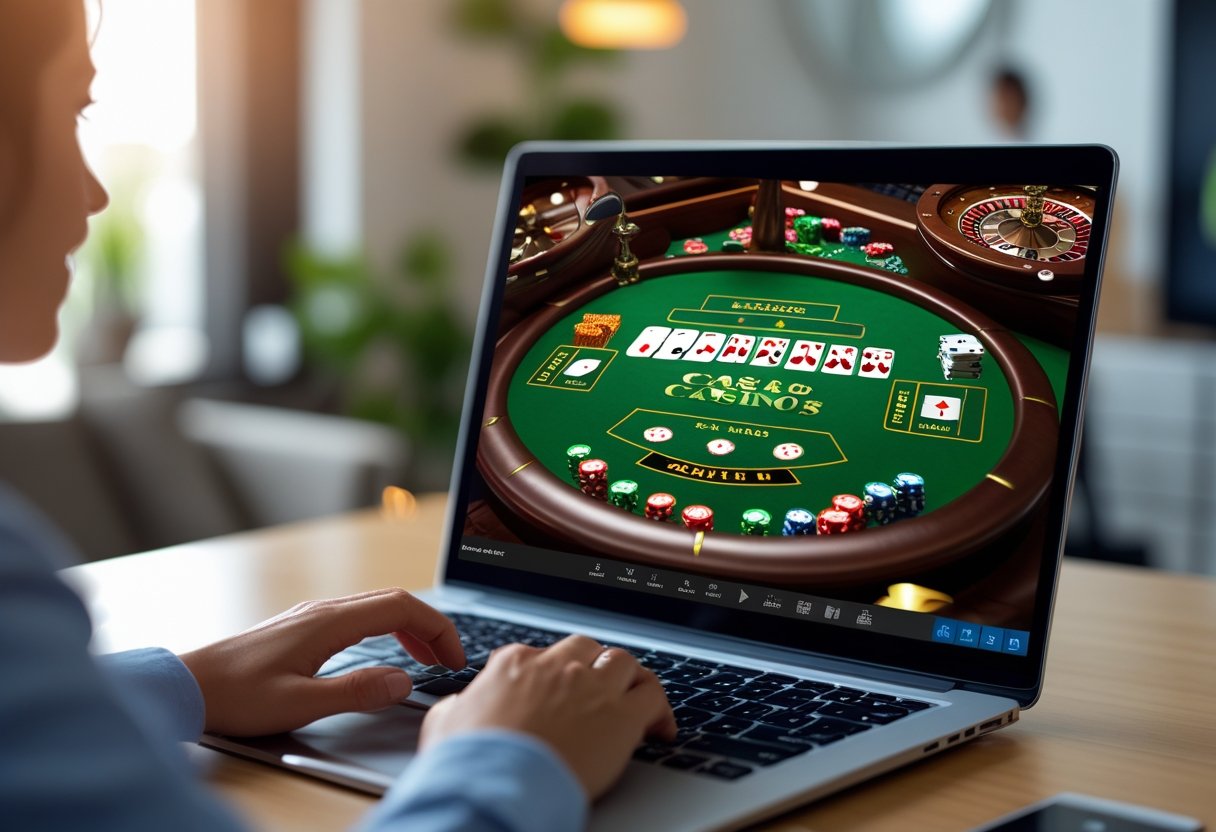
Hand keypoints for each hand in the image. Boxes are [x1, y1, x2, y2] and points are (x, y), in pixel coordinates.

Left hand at [179, 588, 464, 735]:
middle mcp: (323, 610)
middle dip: (430, 626)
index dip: (437, 629)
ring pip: (377, 606)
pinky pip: (359, 616)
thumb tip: (403, 682)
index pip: (402, 607)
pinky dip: (386, 629)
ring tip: (426, 657)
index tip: (454, 658)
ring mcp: (312, 615)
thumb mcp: (300, 703)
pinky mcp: (302, 627)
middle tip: (449, 659)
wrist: (186, 685)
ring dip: (409, 627)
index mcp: (329, 622)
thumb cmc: (235, 696)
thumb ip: (356, 692)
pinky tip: (385, 652)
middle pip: (394, 601)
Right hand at [420, 634, 675, 800]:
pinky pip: (653, 695)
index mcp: (514, 664)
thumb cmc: (469, 759)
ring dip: (626, 678)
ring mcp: (591, 686)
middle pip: (585, 649)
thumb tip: (456, 707)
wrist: (497, 783)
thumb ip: (457, 707)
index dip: (551, 676)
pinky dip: (660, 707)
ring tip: (631, 701)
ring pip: (621, 661)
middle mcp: (556, 666)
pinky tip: (659, 727)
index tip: (555, 696)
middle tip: (595, 691)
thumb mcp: (445, 724)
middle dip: (591, 666)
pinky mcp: (621, 714)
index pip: (541, 655)